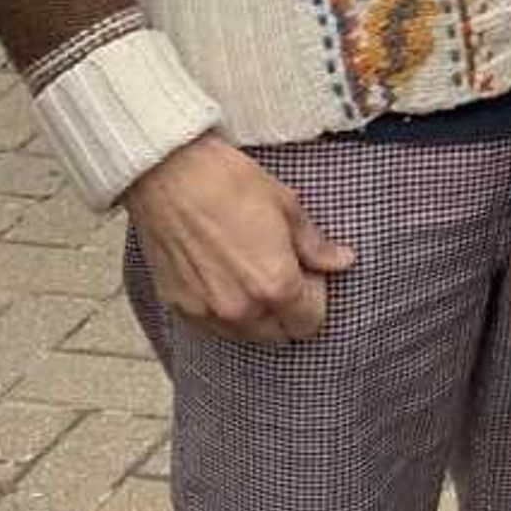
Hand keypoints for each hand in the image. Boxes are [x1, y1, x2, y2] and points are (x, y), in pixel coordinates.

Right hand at [121, 137, 353, 343]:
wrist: (169, 175)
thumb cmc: (227, 184)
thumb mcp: (287, 207)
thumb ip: (315, 245)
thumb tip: (341, 261)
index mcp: (276, 286)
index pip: (309, 324)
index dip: (315, 299)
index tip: (308, 274)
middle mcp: (241, 310)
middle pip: (278, 335)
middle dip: (286, 311)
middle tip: (279, 272)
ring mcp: (206, 312)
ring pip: (244, 333)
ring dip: (254, 313)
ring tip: (247, 271)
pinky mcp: (177, 307)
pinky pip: (211, 324)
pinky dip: (222, 310)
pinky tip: (220, 275)